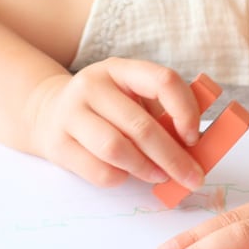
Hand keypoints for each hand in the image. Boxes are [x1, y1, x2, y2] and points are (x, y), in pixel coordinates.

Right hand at [26, 58, 205, 190]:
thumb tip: (201, 147)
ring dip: (146, 169)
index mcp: (120, 69)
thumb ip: (164, 113)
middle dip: (173, 157)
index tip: (195, 137)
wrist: (48, 112)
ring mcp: (71, 113)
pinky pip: (99, 170)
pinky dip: (121, 178)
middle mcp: (92, 85)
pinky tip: (127, 175)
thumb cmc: (106, 109)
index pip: (162, 80)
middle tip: (192, 178)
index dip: (185, 111)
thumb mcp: (133, 97)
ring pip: (116, 149)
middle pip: (141, 125)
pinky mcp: (58, 144)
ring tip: (159, 176)